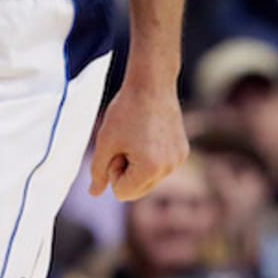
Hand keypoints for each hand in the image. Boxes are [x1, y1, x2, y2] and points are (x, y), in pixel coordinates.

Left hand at [89, 78, 187, 200]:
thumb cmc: (125, 111)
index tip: (115, 147)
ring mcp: (179, 161)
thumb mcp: (105, 141)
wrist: (151, 84)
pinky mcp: (183, 151)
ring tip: (135, 135)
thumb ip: (98, 170)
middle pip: (137, 189)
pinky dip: (149, 156)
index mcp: (150, 169)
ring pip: (148, 178)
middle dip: (125, 170)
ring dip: (136, 163)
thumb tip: (94, 194)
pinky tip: (147, 132)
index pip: (122, 193)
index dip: (112, 171)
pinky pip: (160, 166)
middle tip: (123, 141)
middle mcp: (169, 169)